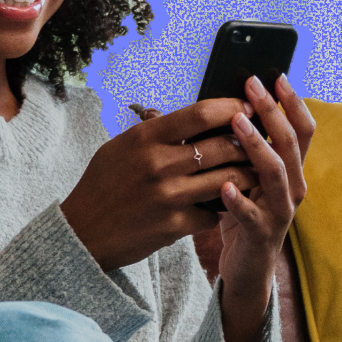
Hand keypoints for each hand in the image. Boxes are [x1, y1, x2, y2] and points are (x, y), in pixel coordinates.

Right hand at [61, 98, 257, 271]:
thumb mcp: (120, 148)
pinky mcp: (175, 225)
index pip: (200, 114)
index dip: (231, 108)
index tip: (246, 109)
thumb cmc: (102, 186)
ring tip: (253, 171)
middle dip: (247, 143)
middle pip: (221, 146)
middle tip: (259, 142)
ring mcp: (169, 196)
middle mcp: (158, 164)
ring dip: (245, 175)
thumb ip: (155, 131)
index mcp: (145, 138)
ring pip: (226, 179)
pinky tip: (224, 204)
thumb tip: (191, 116)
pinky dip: (221, 208)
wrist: (83, 233)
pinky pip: (214, 212)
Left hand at [214, 74, 314, 341]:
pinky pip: (252, 215)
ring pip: (275, 173)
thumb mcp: (250, 177)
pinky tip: (225, 186)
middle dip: (272, 111)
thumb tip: (228, 107)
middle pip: (290, 143)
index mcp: (291, 170)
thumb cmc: (245, 215)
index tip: (277, 76)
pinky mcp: (262, 233)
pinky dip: (239, 199)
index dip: (293, 102)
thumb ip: (246, 149)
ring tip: (236, 125)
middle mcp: (293, 187)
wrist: (247, 268)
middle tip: (253, 86)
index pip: (302, 130)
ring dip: (256, 146)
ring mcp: (280, 211)